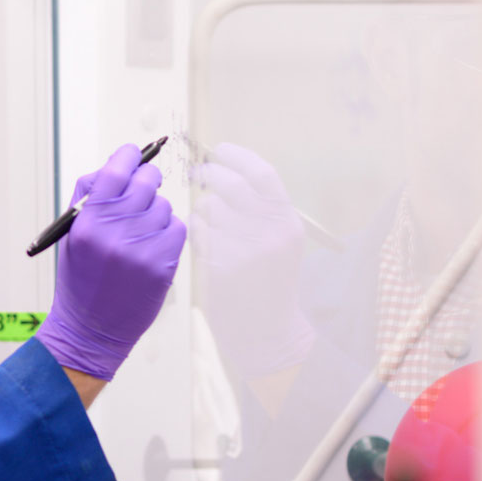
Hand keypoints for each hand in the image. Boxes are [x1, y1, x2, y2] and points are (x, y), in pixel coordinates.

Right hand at [35, 143, 186, 378]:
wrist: (90, 329)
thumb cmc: (80, 278)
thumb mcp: (70, 234)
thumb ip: (89, 196)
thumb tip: (115, 165)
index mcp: (87, 222)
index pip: (115, 170)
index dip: (127, 156)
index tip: (132, 155)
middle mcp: (114, 233)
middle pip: (146, 181)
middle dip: (146, 178)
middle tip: (143, 186)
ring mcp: (141, 250)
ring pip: (163, 205)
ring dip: (155, 210)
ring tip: (139, 230)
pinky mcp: (163, 265)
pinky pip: (177, 228)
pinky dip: (168, 231)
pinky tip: (152, 244)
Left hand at [188, 143, 314, 376]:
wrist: (268, 331)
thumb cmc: (267, 283)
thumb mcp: (279, 242)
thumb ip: (262, 210)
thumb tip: (229, 170)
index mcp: (286, 221)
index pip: (263, 173)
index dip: (238, 156)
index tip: (220, 149)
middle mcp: (270, 232)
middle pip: (231, 184)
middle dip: (209, 173)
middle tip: (198, 173)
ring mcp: (246, 249)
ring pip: (208, 207)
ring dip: (201, 209)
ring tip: (208, 223)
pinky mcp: (222, 266)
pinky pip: (197, 231)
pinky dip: (195, 231)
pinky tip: (202, 241)